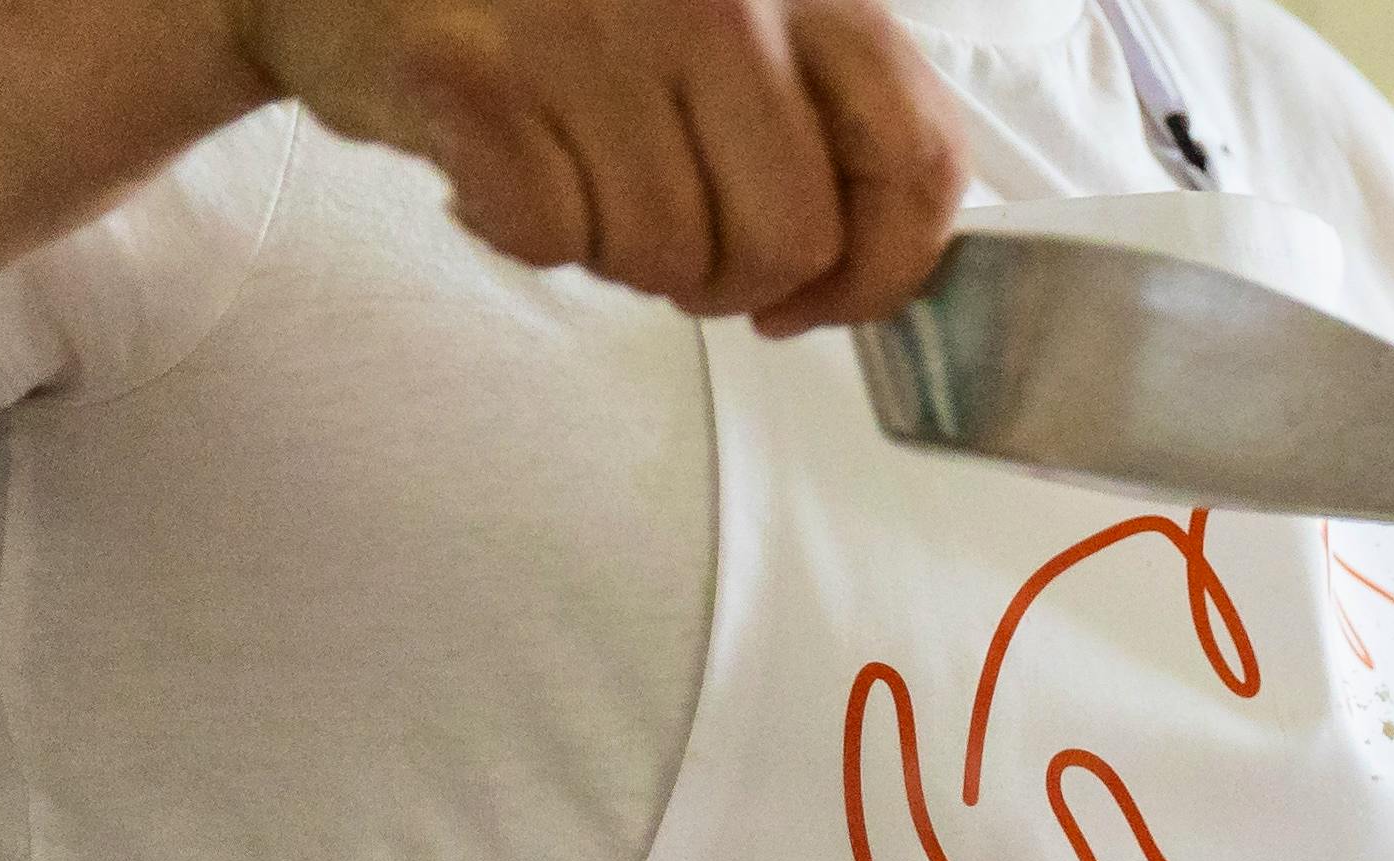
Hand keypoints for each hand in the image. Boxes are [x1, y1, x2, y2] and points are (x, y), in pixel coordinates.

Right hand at [233, 0, 964, 332]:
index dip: (878, 269)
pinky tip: (497, 162)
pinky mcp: (476, 73)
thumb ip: (815, 112)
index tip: (815, 298)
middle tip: (669, 244)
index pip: (916, 157)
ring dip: (616, 250)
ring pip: (669, 255)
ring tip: (566, 169)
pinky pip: (553, 239)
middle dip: (730, 282)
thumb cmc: (557, 9)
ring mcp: (590, 25)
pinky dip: (522, 231)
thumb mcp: (724, 21)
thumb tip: (880, 265)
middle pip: (790, 238)